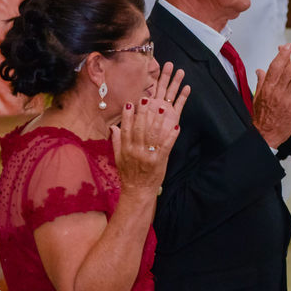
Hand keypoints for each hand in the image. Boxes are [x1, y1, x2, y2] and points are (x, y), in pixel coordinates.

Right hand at [111, 71, 188, 191]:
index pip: (126, 129)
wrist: (137, 190)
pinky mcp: (159, 160)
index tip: (130, 103)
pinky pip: (166, 146)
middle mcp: (136, 151)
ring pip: (153, 135)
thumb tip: (113, 126)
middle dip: (143, 113)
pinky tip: (176, 127)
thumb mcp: (118, 157)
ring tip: (162, 108)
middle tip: (146, 99)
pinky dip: (171, 136)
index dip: (128, 116)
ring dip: (158, 121)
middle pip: (140, 129)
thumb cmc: (128, 173)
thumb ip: (116, 141)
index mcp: (126, 149)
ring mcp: (148, 155)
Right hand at [251, 45, 290, 145]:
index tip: (289, 46)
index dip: (282, 55)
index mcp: (267, 87)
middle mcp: (276, 91)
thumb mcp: (258, 97)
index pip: (274, 67)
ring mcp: (285, 99)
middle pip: (289, 71)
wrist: (264, 135)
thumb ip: (261, 82)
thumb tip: (259, 70)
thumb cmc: (262, 117)